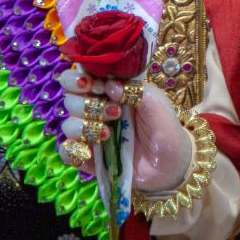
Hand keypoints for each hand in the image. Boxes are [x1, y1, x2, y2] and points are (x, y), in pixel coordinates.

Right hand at [57, 65, 190, 190]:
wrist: (171, 162)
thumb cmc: (164, 126)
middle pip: (69, 100)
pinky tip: (90, 152)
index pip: (79, 77)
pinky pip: (67, 153)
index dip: (77, 79)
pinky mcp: (89, 158)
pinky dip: (72, 151)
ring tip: (108, 135)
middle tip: (114, 112)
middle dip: (87, 105)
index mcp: (109, 91)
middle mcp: (95, 110)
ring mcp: (91, 135)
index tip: (93, 85)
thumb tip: (109, 85)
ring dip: (84, 128)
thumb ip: (134, 90)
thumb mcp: (156, 103)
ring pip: (68, 126)